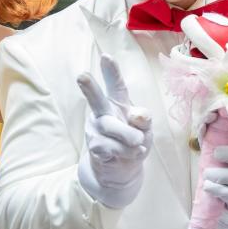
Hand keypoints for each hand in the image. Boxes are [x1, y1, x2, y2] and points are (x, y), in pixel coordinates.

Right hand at [76, 54, 152, 208]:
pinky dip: (126, 153)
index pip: (115, 85)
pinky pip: (112, 148)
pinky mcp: (94, 146)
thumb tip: (136, 115)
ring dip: (131, 139)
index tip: (106, 56)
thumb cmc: (134, 143)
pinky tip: (128, 155)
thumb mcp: (146, 130)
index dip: (111, 71)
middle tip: (82, 76)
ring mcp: (96, 129)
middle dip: (90, 88)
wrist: (122, 171)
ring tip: (139, 145)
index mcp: (118, 102)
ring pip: (114, 129)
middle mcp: (103, 112)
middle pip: (97, 100)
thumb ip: (143, 120)